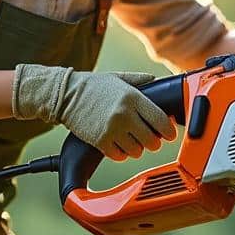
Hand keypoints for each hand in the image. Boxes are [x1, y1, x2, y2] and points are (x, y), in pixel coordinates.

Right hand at [12, 65, 175, 160]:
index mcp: (133, 97)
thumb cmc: (92, 86)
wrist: (65, 95)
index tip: (169, 134)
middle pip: (152, 141)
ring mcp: (112, 129)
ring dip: (136, 148)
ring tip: (130, 139)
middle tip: (148, 138)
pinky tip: (118, 144)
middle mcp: (124, 114)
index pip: (161, 120)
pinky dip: (121, 153)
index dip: (169, 131)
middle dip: (153, 142)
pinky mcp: (100, 141)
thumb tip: (157, 80)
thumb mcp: (118, 78)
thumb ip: (139, 80)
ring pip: (137, 151)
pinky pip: (119, 156)